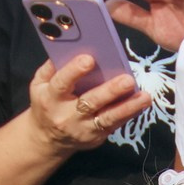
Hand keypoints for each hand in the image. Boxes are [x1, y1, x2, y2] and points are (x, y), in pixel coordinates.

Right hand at [26, 56, 147, 152]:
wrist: (47, 139)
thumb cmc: (46, 103)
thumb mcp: (39, 85)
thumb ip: (51, 68)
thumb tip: (67, 45)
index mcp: (51, 98)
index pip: (62, 84)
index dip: (74, 71)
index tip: (89, 59)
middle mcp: (67, 116)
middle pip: (90, 102)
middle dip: (110, 91)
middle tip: (127, 80)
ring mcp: (83, 129)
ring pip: (108, 118)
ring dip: (128, 107)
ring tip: (144, 97)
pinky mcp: (96, 137)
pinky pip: (115, 124)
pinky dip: (129, 113)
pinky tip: (141, 103)